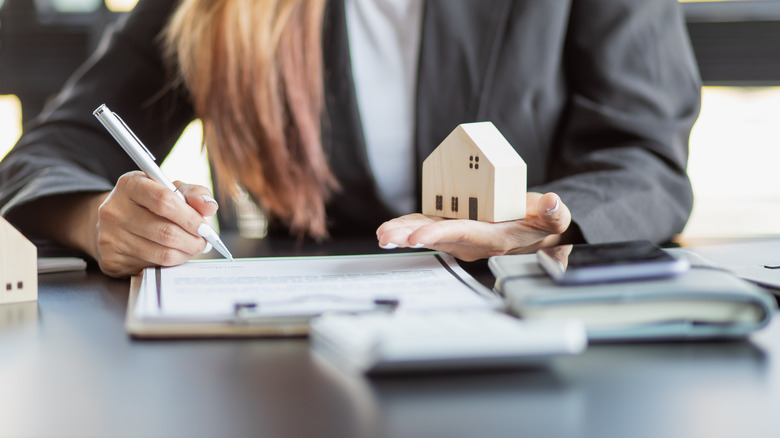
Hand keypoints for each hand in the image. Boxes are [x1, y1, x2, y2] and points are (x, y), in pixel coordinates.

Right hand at [91, 171, 218, 276]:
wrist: (113, 223)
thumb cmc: (149, 203)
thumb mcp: (169, 189)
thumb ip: (193, 193)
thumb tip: (210, 206)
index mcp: (130, 185)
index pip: (164, 200)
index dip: (190, 217)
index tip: (205, 227)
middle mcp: (114, 210)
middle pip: (166, 231)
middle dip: (193, 240)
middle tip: (204, 242)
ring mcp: (109, 236)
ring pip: (162, 253)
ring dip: (185, 253)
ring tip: (192, 247)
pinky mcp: (111, 260)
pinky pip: (152, 267)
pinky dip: (170, 264)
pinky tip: (173, 254)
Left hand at [376, 192, 571, 260]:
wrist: (535, 233)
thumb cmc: (541, 224)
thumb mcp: (555, 219)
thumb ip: (554, 213)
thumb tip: (552, 202)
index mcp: (492, 237)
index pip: (462, 234)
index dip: (438, 234)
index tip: (417, 236)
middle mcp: (471, 240)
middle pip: (436, 237)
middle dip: (409, 236)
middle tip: (386, 236)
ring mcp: (460, 234)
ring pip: (428, 233)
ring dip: (403, 233)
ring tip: (382, 234)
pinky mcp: (453, 225)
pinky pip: (427, 226)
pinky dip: (408, 226)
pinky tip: (390, 228)